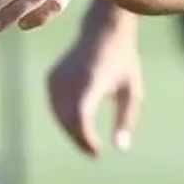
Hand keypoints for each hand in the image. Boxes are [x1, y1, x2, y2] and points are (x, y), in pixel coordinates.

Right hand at [46, 22, 143, 156]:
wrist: (103, 32)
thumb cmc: (122, 63)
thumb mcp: (132, 91)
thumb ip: (126, 120)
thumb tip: (121, 149)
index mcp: (92, 80)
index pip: (80, 116)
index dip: (86, 138)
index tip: (97, 152)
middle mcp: (70, 78)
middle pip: (67, 119)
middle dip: (79, 139)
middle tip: (93, 152)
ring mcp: (58, 76)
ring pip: (58, 115)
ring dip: (71, 131)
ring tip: (88, 142)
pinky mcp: (52, 77)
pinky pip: (54, 106)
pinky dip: (64, 119)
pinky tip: (77, 126)